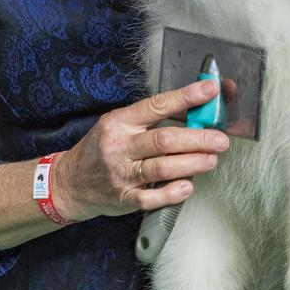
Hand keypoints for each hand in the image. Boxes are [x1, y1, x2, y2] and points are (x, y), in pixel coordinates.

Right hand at [53, 81, 229, 220]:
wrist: (69, 182)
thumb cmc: (101, 148)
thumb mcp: (118, 123)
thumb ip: (150, 118)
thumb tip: (191, 108)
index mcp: (120, 121)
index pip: (157, 105)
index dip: (186, 97)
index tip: (209, 91)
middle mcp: (120, 146)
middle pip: (164, 139)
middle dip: (197, 139)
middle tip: (220, 139)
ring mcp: (121, 174)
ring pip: (162, 167)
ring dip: (192, 163)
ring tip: (211, 159)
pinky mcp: (123, 198)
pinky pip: (151, 197)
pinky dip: (172, 192)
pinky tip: (188, 186)